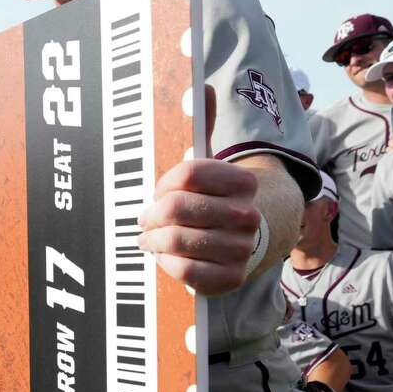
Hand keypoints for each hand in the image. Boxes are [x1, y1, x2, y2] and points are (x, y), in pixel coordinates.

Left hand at [138, 159, 260, 295]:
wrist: (236, 247)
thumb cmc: (210, 210)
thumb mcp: (206, 180)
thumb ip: (196, 158)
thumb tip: (206, 115)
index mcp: (243, 183)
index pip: (189, 173)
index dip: (164, 185)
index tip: (159, 194)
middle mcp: (247, 215)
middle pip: (175, 206)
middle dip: (151, 215)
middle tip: (146, 221)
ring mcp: (241, 247)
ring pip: (175, 239)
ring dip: (153, 240)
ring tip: (149, 239)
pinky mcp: (231, 276)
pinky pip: (184, 268)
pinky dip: (165, 261)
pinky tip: (163, 255)